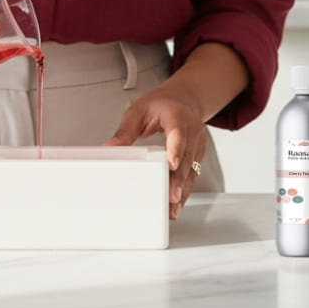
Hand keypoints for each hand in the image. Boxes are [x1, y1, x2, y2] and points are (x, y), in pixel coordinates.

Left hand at [103, 89, 207, 219]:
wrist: (184, 99)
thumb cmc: (162, 104)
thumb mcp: (139, 110)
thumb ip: (125, 130)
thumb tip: (110, 147)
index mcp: (177, 116)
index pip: (178, 133)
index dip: (176, 149)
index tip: (172, 165)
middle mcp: (192, 130)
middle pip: (186, 157)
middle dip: (179, 179)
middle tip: (172, 197)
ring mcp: (198, 143)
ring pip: (192, 169)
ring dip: (183, 189)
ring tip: (174, 208)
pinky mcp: (199, 154)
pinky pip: (194, 173)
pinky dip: (186, 189)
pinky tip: (178, 203)